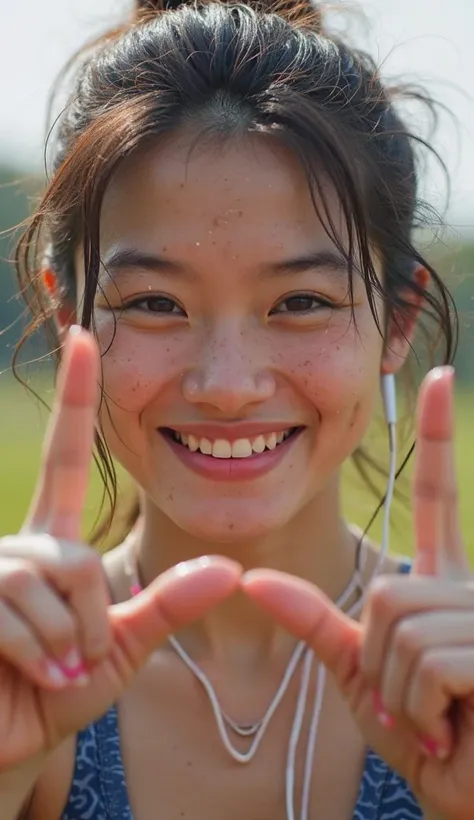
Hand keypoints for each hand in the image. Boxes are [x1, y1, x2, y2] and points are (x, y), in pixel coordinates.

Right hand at [0, 327, 240, 770]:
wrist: (8, 745)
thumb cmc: (58, 693)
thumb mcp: (121, 646)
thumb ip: (168, 606)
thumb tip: (231, 567)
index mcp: (54, 545)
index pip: (67, 458)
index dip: (76, 398)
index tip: (82, 336)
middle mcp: (15, 546)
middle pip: (75, 556)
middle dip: (90, 618)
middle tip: (77, 658)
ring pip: (48, 581)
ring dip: (64, 641)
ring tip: (51, 668)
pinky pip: (19, 611)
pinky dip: (38, 654)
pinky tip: (26, 674)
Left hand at [243, 367, 473, 819]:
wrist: (466, 793)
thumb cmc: (420, 732)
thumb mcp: (360, 673)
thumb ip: (314, 621)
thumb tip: (252, 579)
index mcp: (440, 583)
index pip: (436, 498)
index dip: (433, 438)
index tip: (434, 376)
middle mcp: (470, 589)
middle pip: (385, 590)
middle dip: (380, 663)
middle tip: (416, 703)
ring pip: (400, 628)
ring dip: (401, 695)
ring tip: (437, 717)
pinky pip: (424, 663)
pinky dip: (421, 711)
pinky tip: (454, 728)